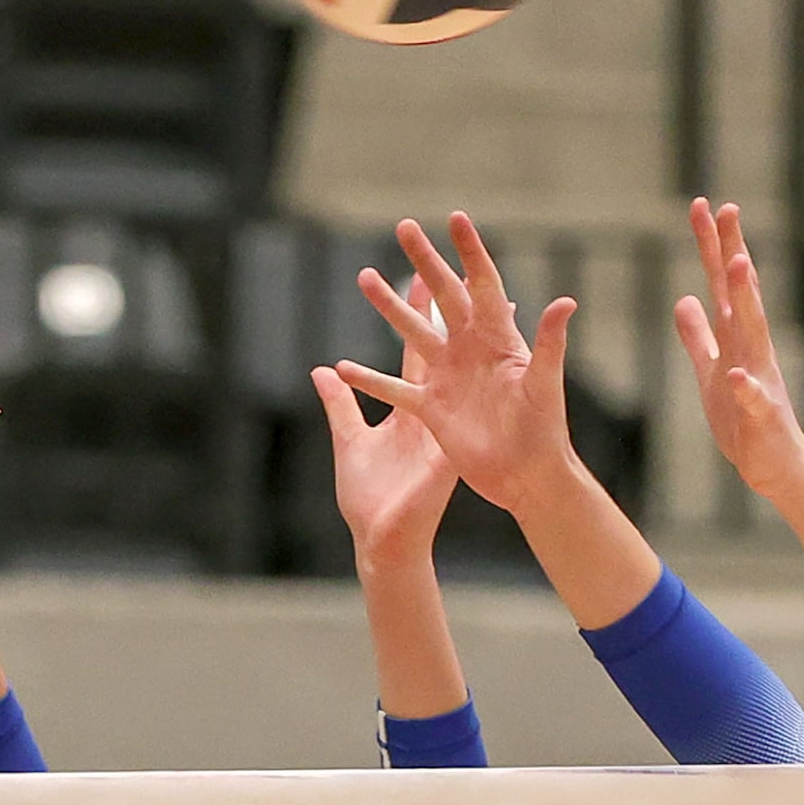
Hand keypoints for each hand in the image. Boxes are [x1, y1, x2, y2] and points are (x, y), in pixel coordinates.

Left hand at [313, 278, 458, 572]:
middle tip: (448, 263)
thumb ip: (341, 404)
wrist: (384, 541)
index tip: (420, 275)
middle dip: (440, 305)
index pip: (416, 347)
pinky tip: (479, 357)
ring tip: (477, 297)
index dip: (417, 313)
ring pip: (457, 371)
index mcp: (417, 406)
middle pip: (439, 346)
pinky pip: (459, 415)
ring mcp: (446, 427)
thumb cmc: (369, 498)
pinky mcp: (447, 452)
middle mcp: (436, 408)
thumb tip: (324, 370)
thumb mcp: (349, 441)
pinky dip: (473, 388)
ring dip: (462, 336)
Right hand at [337, 213, 578, 518]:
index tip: (456, 219)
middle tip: (404, 226)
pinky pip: (394, 389)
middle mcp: (470, 350)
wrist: (528, 476)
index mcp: (498, 339)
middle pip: (443, 297)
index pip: (484, 285)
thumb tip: (566, 302)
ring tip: (363, 276)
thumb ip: (549, 343)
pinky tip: (341, 367)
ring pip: (412, 333)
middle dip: (425, 262)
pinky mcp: (431, 409)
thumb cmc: (545, 430)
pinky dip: (369, 379)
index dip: (471, 252)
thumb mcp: (544, 384)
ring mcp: (448, 377)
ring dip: (389, 306)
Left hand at [674, 198, 803, 502]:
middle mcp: (752, 350)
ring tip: (741, 266)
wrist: (774, 467)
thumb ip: (698, 336)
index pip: (724, 284)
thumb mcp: (710, 372)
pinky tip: (738, 373)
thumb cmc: (744, 421)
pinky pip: (753, 399)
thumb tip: (684, 299)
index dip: (715, 246)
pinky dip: (746, 386)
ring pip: (753, 333)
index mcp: (737, 339)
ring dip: (748, 300)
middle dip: (732, 251)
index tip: (706, 205)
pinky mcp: (761, 416)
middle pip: (740, 293)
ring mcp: (760, 380)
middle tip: (725, 207)